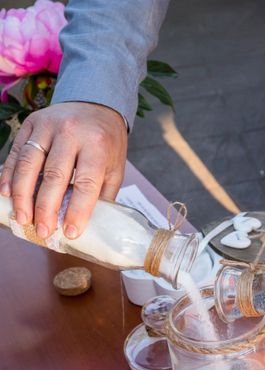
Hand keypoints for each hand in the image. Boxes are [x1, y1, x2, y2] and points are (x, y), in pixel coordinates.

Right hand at [0, 102, 127, 238]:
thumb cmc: (107, 142)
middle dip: (46, 208)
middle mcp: (72, 133)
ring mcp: (48, 126)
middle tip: (43, 230)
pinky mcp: (30, 123)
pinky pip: (16, 152)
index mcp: (98, 146)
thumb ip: (104, 192)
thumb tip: (92, 224)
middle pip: (55, 175)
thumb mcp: (115, 166)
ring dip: (23, 195)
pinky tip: (7, 194)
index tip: (71, 232)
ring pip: (29, 164)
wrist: (96, 104)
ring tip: (23, 218)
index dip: (77, 210)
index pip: (86, 183)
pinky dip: (9, 174)